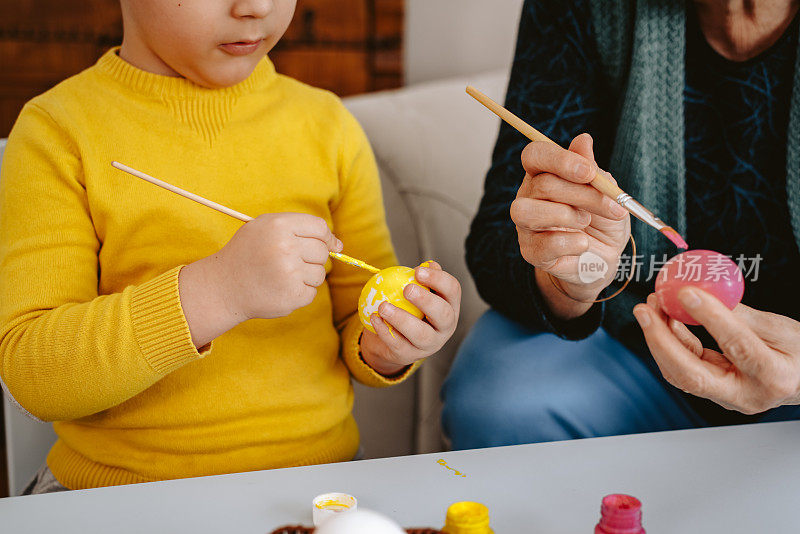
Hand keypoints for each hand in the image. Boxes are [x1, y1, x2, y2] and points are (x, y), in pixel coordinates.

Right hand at [209, 212, 340, 319]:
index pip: (320, 227)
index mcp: (279, 226)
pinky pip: (311, 292)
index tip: (326, 245)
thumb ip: (300, 228)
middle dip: (312, 258)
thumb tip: (338, 245)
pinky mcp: (292, 295)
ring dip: (306, 277)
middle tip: (289, 262)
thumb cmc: (247, 254)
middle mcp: (285, 248)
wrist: (224, 287)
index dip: (326, 237)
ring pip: (319, 273)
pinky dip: (299, 293)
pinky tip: (279, 289)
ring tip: (282, 276)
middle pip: (322, 251)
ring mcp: (289, 273)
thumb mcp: (265, 227)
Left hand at [359, 261, 460, 375]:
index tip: (417, 271)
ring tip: (383, 307)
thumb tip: (429, 264)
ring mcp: (430, 345)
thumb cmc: (410, 308)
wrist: (395, 340)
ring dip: (402, 319)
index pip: (453, 290)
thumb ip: (422, 279)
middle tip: (407, 289)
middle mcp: (445, 327)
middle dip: (426, 301)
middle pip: (443, 315)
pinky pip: (398, 344)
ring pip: (421, 335)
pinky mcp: (410, 356)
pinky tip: (374, 318)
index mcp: (450, 306)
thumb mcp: (418, 293)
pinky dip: (384, 331)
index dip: (438, 279)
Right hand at [513, 133, 629, 304]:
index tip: (588, 172)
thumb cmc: (602, 220)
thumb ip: (592, 170)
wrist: (603, 258)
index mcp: (544, 174)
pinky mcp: (531, 252)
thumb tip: (583, 140)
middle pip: (542, 184)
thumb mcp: (606, 192)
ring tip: (586, 221)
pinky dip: (570, 242)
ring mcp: (526, 225)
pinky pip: (544, 244)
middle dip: (583, 194)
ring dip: (566, 215)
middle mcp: (529, 196)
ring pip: (528, 212)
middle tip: (612, 205)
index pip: (535, 155)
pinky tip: (584, 243)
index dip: (559, 159)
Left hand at [633, 288, 799, 413]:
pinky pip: (684, 368)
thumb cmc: (799, 353)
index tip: (687, 293)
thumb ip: (744, 315)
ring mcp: (725, 397)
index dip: (711, 319)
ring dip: (660, 339)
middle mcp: (745, 395)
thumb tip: (706, 294)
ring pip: (681, 374)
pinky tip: (664, 318)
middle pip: (692, 376)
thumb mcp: (783, 329)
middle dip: (662, 341)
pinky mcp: (712, 390)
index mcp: (774, 377)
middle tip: (645, 310)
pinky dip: (671, 342)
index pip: (738, 347)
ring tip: (650, 306)